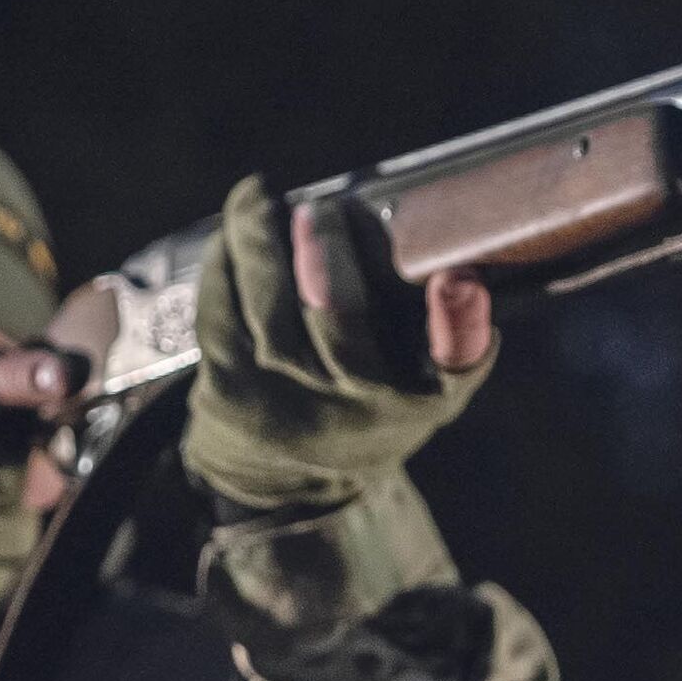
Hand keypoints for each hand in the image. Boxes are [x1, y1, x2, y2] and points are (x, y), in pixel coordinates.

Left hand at [183, 175, 495, 515]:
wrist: (285, 483)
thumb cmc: (366, 413)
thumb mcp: (424, 395)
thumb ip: (451, 341)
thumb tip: (461, 267)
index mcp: (413, 403)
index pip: (450, 363)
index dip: (456, 322)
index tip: (456, 279)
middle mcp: (349, 409)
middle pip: (341, 323)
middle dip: (326, 257)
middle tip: (321, 209)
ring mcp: (281, 402)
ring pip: (269, 311)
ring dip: (260, 245)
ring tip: (258, 196)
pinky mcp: (225, 389)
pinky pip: (220, 313)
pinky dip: (224, 264)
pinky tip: (232, 230)